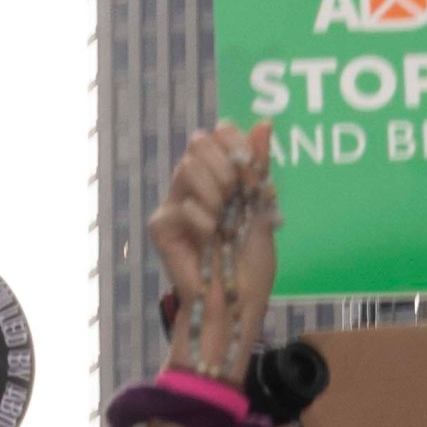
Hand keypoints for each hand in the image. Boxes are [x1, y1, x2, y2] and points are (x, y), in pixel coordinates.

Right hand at [149, 124, 276, 381]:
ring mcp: (176, 203)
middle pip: (199, 142)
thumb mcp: (263, 209)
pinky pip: (179, 205)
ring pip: (187, 166)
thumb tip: (264, 123)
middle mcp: (195, 184)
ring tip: (223, 218)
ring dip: (214, 190)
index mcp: (220, 176)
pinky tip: (211, 237)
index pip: (219, 133)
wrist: (237, 303)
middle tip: (236, 193)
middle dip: (225, 164)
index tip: (251, 162)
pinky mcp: (161, 225)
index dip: (235, 139)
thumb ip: (258, 167)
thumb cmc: (252, 264)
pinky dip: (201, 219)